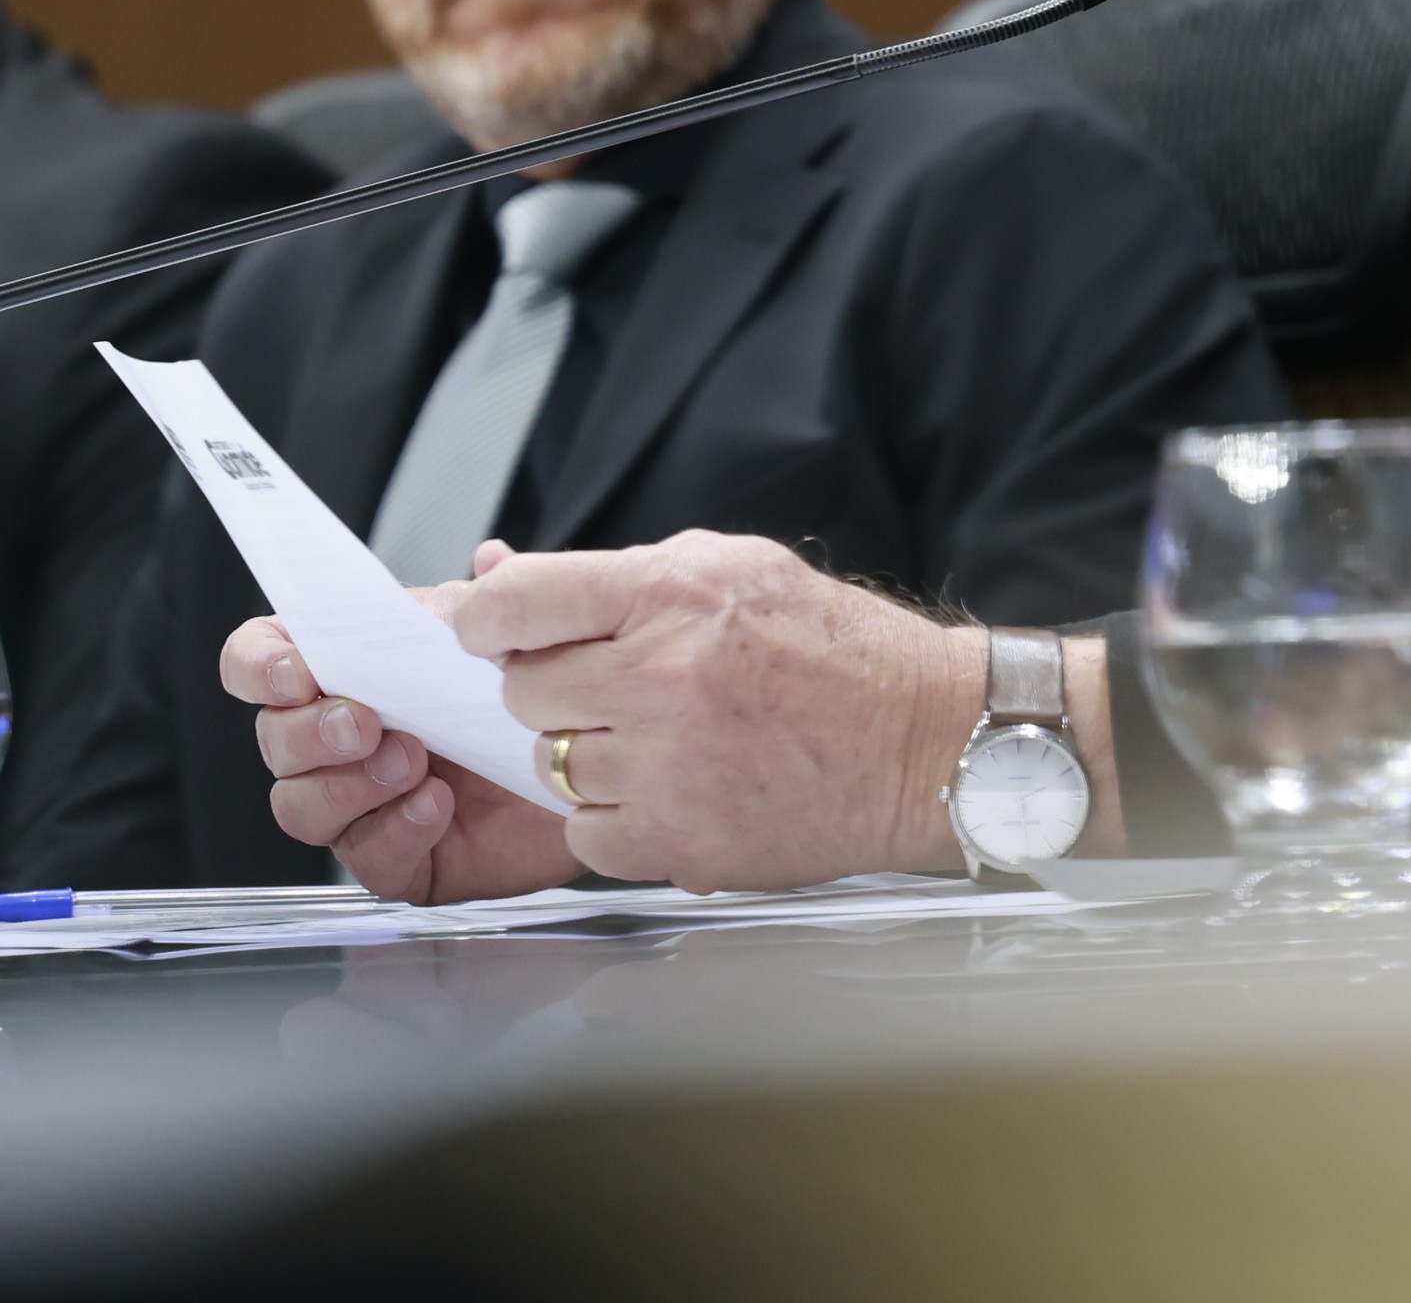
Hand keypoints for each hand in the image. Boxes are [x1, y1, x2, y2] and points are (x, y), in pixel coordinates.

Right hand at [220, 609, 579, 901]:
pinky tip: (436, 805)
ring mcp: (360, 804)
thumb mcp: (503, 638)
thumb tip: (491, 563)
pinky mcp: (398, 859)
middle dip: (311, 732)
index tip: (296, 673)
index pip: (258, 663)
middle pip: (274, 740)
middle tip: (365, 722)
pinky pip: (366, 859)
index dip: (260, 667)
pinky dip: (395, 830)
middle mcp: (338, 741)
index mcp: (344, 672)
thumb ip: (488, 602)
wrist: (583, 764)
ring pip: (301, 807)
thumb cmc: (522, 697)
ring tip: (412, 762)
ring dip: (346, 785)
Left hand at [448, 531, 993, 892]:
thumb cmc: (835, 652)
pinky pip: (585, 833)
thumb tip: (504, 574)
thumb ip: (622, 575)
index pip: (517, 604)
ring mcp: (667, 767)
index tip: (493, 634)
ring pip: (551, 765)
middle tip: (612, 689)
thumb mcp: (734, 569)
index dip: (488, 620)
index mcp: (670, 596)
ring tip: (658, 741)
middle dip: (555, 689)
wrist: (922, 744)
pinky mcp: (679, 841)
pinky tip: (669, 790)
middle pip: (524, 692)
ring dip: (589, 755)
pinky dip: (613, 817)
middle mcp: (660, 679)